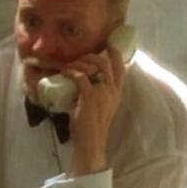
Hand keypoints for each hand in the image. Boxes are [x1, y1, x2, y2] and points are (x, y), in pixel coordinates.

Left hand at [60, 44, 123, 174]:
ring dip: (80, 62)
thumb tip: (82, 81)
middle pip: (106, 63)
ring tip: (70, 65)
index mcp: (117, 93)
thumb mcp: (100, 106)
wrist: (91, 143)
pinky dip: (71, 71)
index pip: (121, 68)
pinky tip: (65, 72)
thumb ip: (96, 93)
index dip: (116, 54)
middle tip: (81, 57)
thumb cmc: (93, 127)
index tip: (110, 44)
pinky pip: (80, 76)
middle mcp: (112, 90)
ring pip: (94, 66)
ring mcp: (102, 93)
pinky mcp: (90, 96)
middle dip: (92, 56)